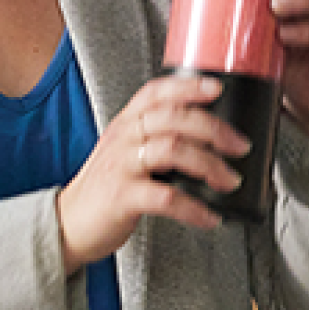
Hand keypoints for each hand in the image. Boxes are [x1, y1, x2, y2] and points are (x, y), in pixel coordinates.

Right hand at [56, 74, 250, 273]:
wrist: (68, 223)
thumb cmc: (106, 187)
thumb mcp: (126, 152)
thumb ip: (156, 139)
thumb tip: (210, 141)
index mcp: (127, 122)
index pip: (157, 91)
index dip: (189, 86)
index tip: (218, 88)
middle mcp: (123, 137)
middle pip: (174, 118)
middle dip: (215, 130)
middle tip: (240, 146)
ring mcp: (122, 166)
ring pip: (174, 150)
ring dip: (210, 165)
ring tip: (230, 180)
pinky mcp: (122, 196)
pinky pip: (166, 198)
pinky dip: (194, 208)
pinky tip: (209, 217)